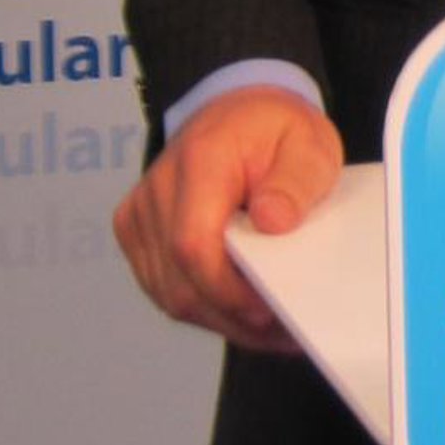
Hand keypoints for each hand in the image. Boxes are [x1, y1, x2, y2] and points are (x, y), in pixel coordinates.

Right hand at [113, 85, 343, 350]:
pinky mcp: (136, 234)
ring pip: (172, 295)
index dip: (229, 291)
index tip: (271, 311)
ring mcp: (139, 215)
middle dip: (234, 316)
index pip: (193, 244)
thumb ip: (295, 181)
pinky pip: (166, 290)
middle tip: (288, 333)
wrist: (235, 111)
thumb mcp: (308, 143)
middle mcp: (156, 190)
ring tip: (274, 328)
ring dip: (223, 319)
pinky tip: (246, 314)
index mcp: (199, 161)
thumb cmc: (273, 129)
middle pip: (181, 282)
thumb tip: (273, 223)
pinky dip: (207, 308)